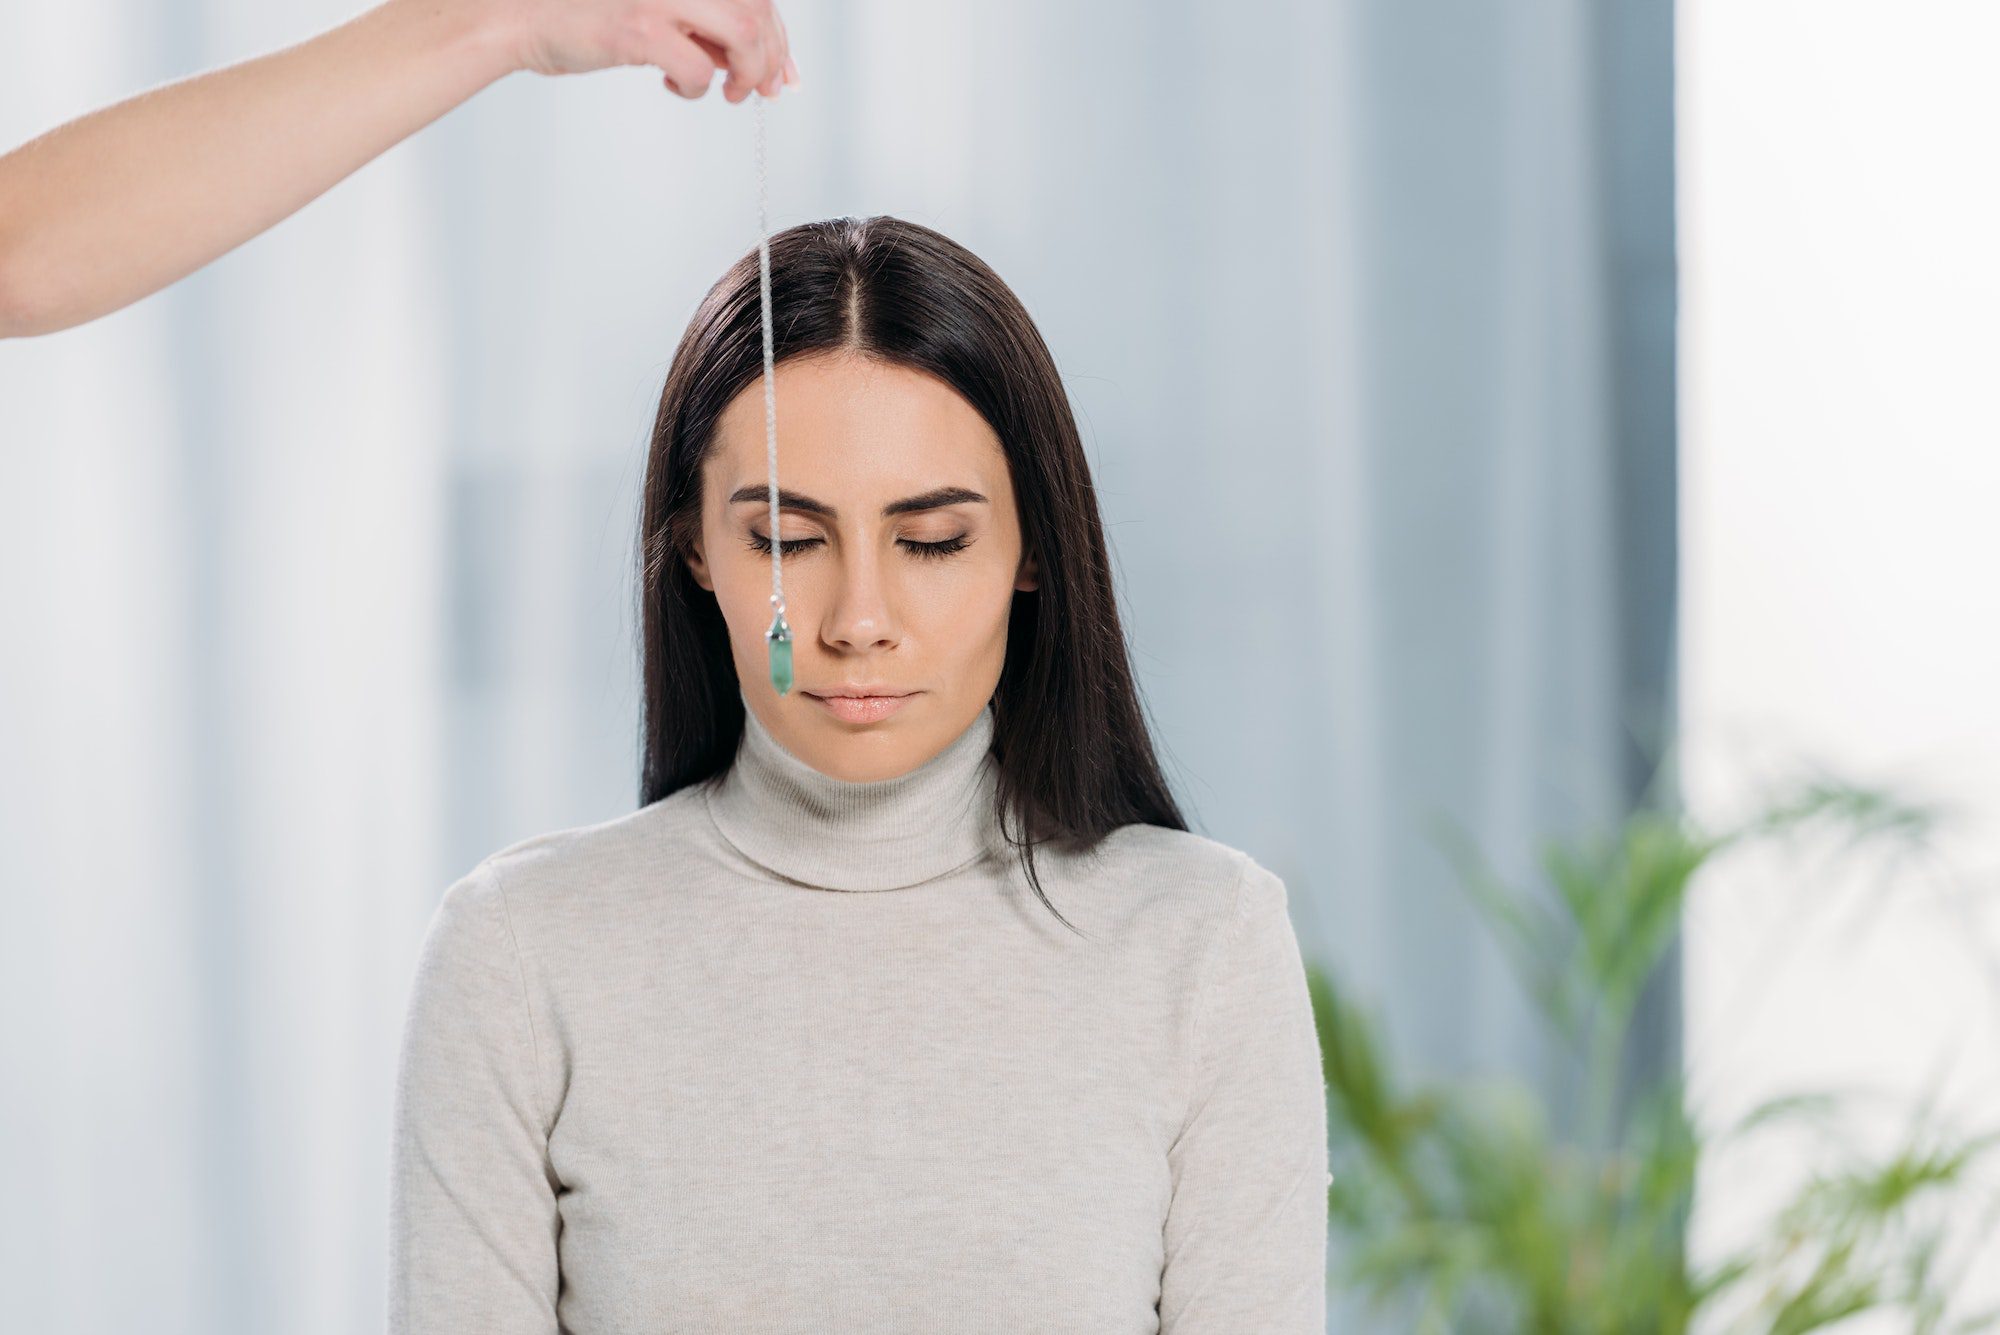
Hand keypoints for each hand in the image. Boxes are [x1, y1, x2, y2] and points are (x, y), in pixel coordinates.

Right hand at [492, 0, 799, 100]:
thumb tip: (756, 60)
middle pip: (759, 8)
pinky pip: (698, 70)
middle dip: (771, 57)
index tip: (784, 71)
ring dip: (748, 71)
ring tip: (729, 91)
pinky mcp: (639, 28)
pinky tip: (675, 87)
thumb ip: (703, 23)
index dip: (779, 35)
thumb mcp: (658, 7)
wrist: (522, 15)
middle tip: (760, 88)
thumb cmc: (587, 14)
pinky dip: (697, 89)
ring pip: (744, 32)